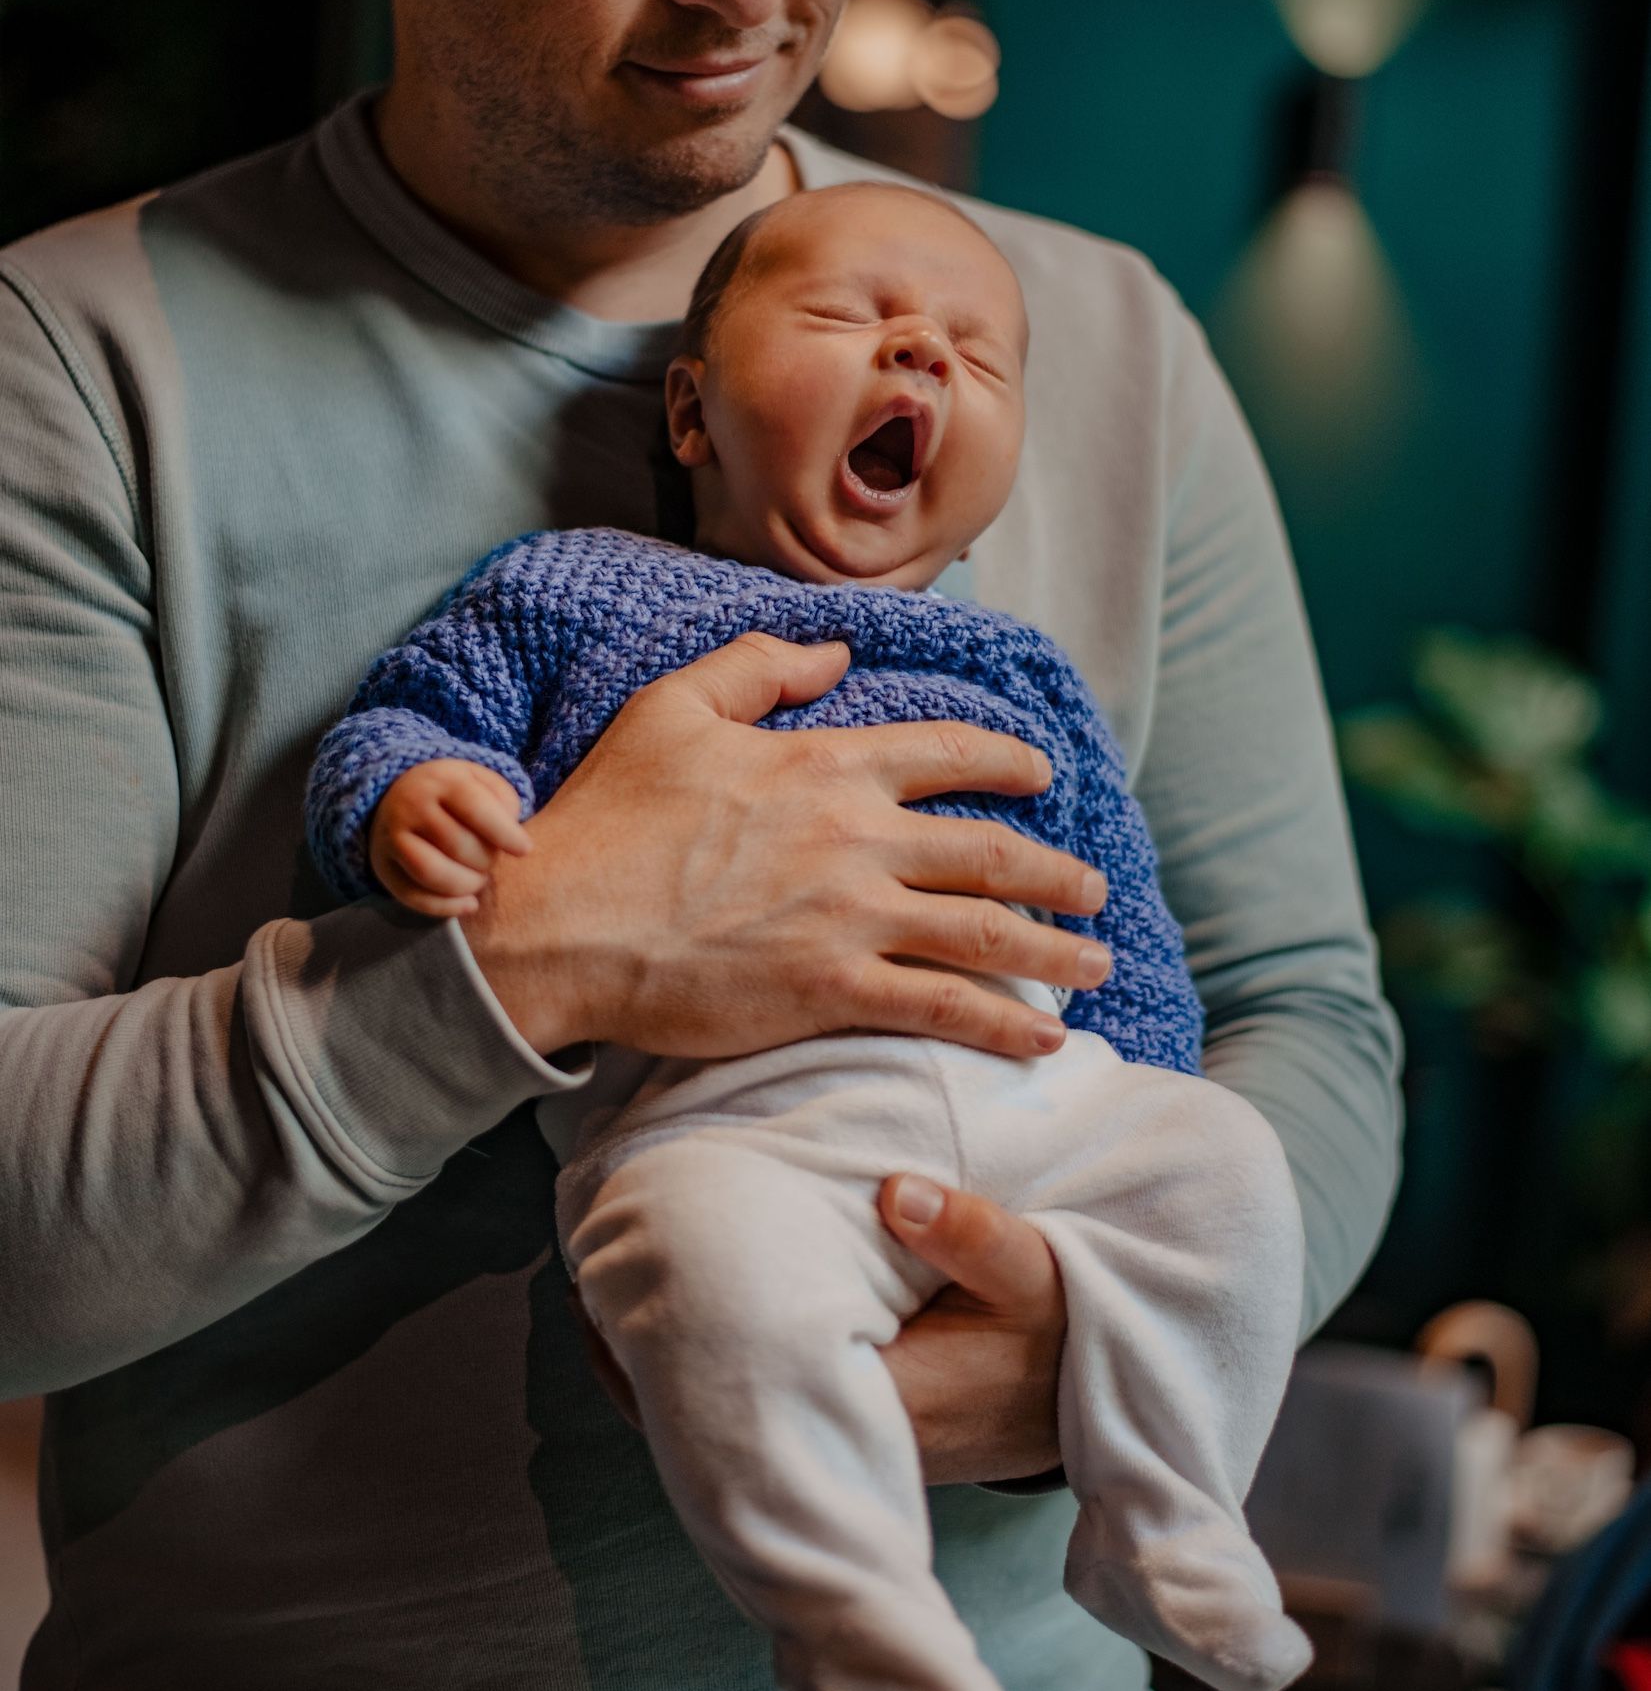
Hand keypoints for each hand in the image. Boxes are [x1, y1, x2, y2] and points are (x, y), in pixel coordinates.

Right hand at [368, 759, 529, 917]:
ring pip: (432, 873)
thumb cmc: (455, 794)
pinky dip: (446, 907)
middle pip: (458, 845)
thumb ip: (505, 801)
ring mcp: (391, 838)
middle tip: (492, 860)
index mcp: (441, 781)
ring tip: (479, 880)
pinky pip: (412, 897)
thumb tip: (512, 839)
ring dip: (467, 885)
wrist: (399, 796)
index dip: (505, 833)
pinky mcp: (383, 867)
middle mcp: (410, 806)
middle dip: (486, 860)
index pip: (475, 808)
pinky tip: (469, 904)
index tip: (525, 850)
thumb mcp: (482, 782)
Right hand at [462, 632, 1108, 1061]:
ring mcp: (851, 918)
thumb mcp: (672, 708)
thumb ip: (758, 668)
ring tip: (1097, 963)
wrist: (558, 924)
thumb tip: (833, 652)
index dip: (1009, 761)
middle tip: (1094, 889)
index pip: (949, 752)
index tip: (1042, 774)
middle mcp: (857, 837)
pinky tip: (1046, 1038)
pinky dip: (1007, 1024)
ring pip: (989, 932)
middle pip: (993, 852)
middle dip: (1059, 873)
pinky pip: (945, 1007)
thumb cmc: (608, 818)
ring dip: (1057, 950)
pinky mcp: (832, 992)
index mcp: (825, 764)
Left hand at [567, 1174, 1066, 1488]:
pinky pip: (755, 1400)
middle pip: (708, 1413)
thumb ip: (978, 1236)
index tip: (604, 1285)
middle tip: (582, 1277)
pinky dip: (710, 1359)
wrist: (1103, 1397)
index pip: (739, 1389)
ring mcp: (844, 1439)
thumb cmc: (1066, 1333)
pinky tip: (685, 1303)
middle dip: (639, 1352)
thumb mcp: (1040, 1277)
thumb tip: (898, 1191)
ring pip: (723, 1410)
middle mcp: (847, 1436)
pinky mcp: (847, 1428)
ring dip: (669, 1356)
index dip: (661, 1349)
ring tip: (610, 1285)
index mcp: (884, 1399)